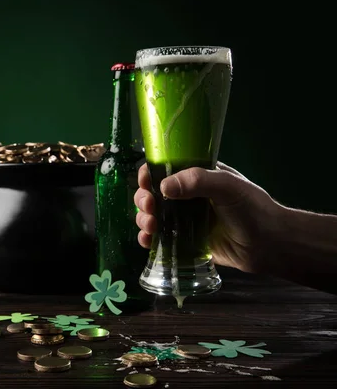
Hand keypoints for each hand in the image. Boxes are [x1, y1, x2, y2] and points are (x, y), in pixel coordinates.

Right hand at [133, 161, 282, 273]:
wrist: (270, 245)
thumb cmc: (253, 209)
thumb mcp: (228, 186)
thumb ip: (197, 181)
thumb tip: (163, 186)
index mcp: (196, 176)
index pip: (164, 168)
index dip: (150, 173)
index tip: (146, 182)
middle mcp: (187, 196)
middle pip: (152, 193)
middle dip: (144, 199)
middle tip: (150, 208)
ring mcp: (184, 219)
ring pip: (152, 215)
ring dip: (144, 219)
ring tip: (151, 227)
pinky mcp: (185, 241)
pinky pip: (160, 238)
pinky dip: (148, 239)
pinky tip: (148, 241)